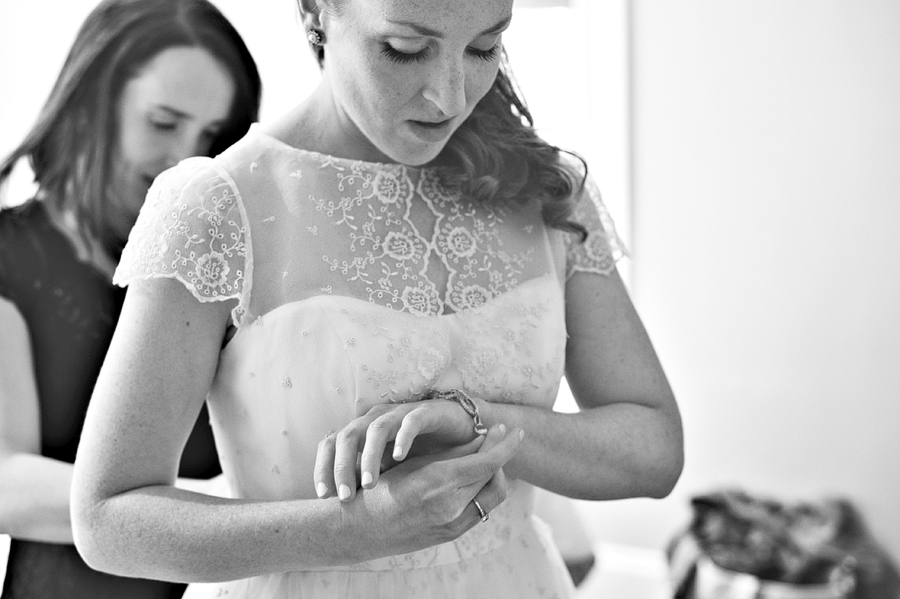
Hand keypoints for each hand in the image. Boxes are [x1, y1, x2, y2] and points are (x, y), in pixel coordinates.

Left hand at [315, 399, 479, 500]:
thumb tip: (343, 508)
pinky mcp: (426, 412)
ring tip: (370, 484)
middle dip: (342, 467)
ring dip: (369, 457)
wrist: (459, 433)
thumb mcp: (387, 471)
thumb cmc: (419, 454)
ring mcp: (399, 414)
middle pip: (347, 437)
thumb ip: (367, 481)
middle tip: (345, 496)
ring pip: (376, 430)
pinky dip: (403, 438)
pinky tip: (399, 458)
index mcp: (360, 432)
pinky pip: (411, 422)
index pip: (331, 445)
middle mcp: (375, 420)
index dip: (323, 467)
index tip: (324, 496)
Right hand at [342, 423, 523, 561]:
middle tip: (497, 439)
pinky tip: (472, 479)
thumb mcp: (415, 462)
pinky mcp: (451, 536)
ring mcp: (453, 525)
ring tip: (484, 458)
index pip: (488, 462)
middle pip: (495, 478)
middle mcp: (451, 507)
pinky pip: (480, 510)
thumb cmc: (379, 488)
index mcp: (439, 482)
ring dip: (494, 476)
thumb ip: (453, 453)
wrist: (358, 530)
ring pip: (492, 497)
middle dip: (501, 457)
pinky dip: (482, 492)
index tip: (515, 431)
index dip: (505, 445)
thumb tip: (485, 438)